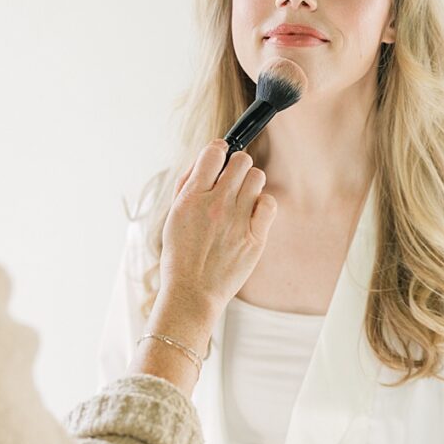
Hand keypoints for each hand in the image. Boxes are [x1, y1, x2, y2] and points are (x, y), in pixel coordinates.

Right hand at [157, 139, 277, 321]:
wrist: (192, 293)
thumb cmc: (180, 255)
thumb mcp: (173, 214)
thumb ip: (188, 184)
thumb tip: (207, 158)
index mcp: (192, 197)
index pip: (213, 152)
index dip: (219, 150)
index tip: (219, 158)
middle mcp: (216, 204)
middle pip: (241, 160)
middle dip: (237, 166)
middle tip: (231, 182)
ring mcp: (237, 220)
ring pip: (257, 177)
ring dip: (251, 183)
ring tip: (241, 199)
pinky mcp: (255, 237)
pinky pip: (270, 203)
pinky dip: (263, 204)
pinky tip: (252, 214)